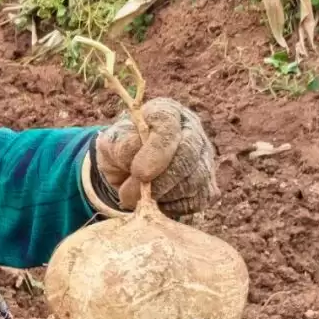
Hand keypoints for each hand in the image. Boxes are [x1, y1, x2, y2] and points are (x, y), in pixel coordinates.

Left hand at [94, 98, 218, 216]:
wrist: (126, 168)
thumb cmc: (119, 150)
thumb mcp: (111, 144)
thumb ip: (122, 150)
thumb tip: (142, 173)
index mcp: (166, 112)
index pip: (168, 125)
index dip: (156, 151)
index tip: (138, 172)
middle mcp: (192, 130)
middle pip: (188, 154)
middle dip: (161, 180)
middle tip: (132, 194)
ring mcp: (204, 156)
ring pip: (195, 180)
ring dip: (164, 195)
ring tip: (140, 197)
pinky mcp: (207, 183)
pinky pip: (198, 200)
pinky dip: (174, 207)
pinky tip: (156, 202)